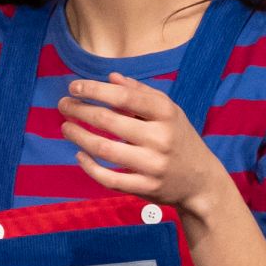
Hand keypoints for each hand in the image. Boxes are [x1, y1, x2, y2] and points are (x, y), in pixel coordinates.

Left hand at [58, 77, 226, 213]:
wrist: (201, 181)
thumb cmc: (180, 139)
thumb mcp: (169, 111)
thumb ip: (141, 93)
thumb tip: (110, 78)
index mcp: (166, 113)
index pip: (123, 97)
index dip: (94, 90)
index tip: (74, 86)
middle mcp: (160, 138)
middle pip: (109, 121)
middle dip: (80, 111)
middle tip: (63, 105)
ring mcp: (153, 165)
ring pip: (105, 150)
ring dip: (79, 136)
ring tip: (65, 128)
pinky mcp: (146, 188)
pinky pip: (110, 179)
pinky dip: (90, 167)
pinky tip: (79, 155)